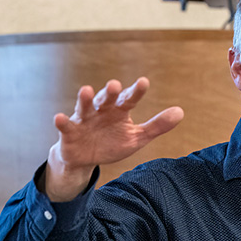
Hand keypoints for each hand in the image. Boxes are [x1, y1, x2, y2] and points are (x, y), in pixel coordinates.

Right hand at [44, 77, 183, 200]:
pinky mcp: (69, 132)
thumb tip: (181, 112)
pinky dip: (62, 122)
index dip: (136, 92)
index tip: (144, 82)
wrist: (86, 158)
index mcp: (119, 112)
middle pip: (107, 99)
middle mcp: (102, 111)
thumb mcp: (137, 137)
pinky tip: (59, 117)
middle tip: (116, 85)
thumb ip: (157, 126)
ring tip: (87, 90)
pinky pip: (66, 125)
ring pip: (85, 107)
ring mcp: (84, 120)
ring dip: (85, 99)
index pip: (129, 99)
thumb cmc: (112, 142)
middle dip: (111, 92)